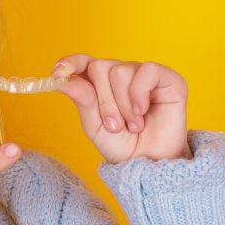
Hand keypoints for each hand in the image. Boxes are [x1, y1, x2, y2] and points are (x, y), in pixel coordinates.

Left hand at [52, 53, 192, 163]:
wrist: (149, 163)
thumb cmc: (122, 144)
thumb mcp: (94, 124)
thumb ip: (82, 98)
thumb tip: (62, 79)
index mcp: (99, 82)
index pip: (82, 61)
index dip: (71, 63)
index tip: (57, 74)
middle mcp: (120, 73)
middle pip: (99, 67)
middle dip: (104, 101)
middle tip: (114, 125)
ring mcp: (143, 74)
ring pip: (120, 71)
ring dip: (123, 105)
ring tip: (133, 124)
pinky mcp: (167, 78)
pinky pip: (146, 71)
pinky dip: (140, 94)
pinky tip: (143, 111)